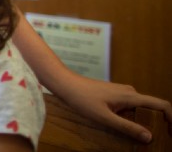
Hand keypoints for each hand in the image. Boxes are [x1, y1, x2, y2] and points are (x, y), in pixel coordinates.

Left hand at [52, 75, 171, 142]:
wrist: (65, 83)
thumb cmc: (81, 99)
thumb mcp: (104, 117)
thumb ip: (126, 127)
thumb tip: (149, 137)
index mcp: (131, 96)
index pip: (162, 105)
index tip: (171, 133)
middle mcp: (130, 92)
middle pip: (153, 109)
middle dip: (158, 124)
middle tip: (156, 141)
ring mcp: (122, 92)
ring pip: (140, 109)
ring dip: (144, 122)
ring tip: (140, 138)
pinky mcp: (114, 95)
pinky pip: (130, 108)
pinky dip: (133, 118)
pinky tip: (124, 128)